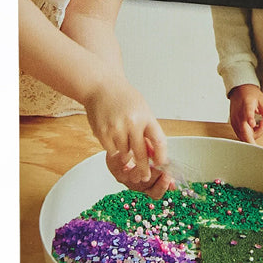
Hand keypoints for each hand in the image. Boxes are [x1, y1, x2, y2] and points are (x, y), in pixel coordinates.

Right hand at [83, 75, 172, 197]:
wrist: (101, 86)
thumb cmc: (124, 98)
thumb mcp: (142, 110)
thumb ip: (148, 131)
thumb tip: (154, 154)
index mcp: (146, 117)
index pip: (159, 141)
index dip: (161, 156)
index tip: (161, 164)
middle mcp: (132, 123)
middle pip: (141, 154)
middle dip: (144, 168)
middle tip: (144, 176)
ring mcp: (116, 128)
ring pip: (125, 154)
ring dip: (126, 153)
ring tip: (123, 140)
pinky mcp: (102, 133)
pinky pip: (111, 150)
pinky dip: (113, 149)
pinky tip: (112, 136)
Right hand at [228, 84, 262, 143]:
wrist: (239, 91)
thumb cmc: (250, 95)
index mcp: (246, 105)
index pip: (247, 112)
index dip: (250, 119)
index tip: (253, 123)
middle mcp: (238, 115)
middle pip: (244, 131)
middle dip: (256, 136)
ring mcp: (235, 121)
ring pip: (244, 136)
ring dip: (254, 134)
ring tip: (261, 123)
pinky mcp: (234, 125)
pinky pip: (242, 135)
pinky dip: (250, 134)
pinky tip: (255, 126)